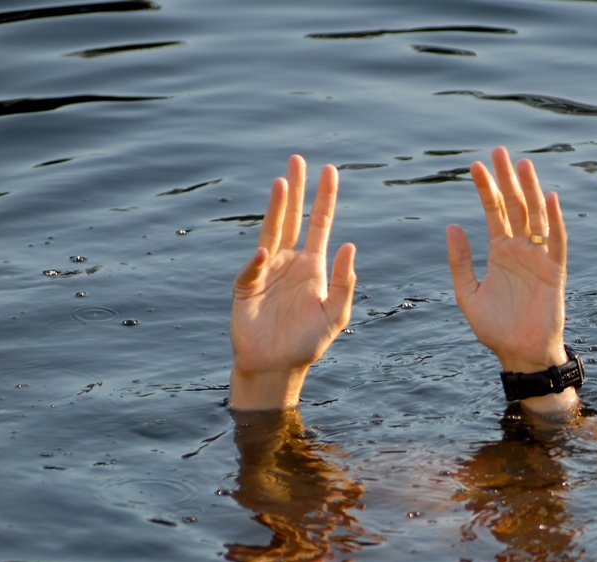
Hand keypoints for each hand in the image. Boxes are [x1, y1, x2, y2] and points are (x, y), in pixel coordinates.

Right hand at [229, 155, 356, 410]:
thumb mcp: (336, 314)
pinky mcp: (245, 286)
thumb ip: (345, 282)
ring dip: (276, 208)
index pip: (320, 224)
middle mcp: (289, 261)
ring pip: (271, 231)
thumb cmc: (307, 342)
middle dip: (297, 189)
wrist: (277, 366)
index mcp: (313, 265)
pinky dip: (257, 261)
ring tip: (281, 182)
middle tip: (298, 159)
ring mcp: (265, 270)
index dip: (325, 198)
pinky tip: (265, 253)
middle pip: (292, 217)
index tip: (329, 170)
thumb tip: (351, 245)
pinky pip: (252, 270)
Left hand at [447, 146, 576, 416]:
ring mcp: (539, 258)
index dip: (485, 189)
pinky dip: (553, 220)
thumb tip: (452, 226)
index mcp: (500, 253)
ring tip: (523, 164)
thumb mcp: (468, 294)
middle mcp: (520, 250)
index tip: (474, 165)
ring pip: (535, 217)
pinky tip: (548, 198)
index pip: (493, 212)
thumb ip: (460, 261)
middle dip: (507, 179)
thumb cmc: (496, 329)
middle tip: (500, 150)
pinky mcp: (554, 271)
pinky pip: (556, 241)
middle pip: (515, 206)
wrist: (521, 355)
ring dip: (530, 190)